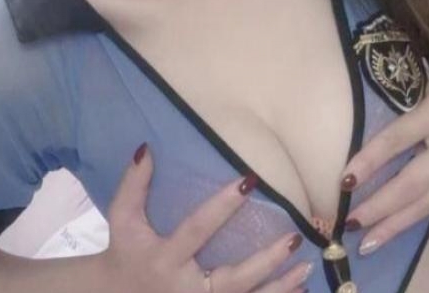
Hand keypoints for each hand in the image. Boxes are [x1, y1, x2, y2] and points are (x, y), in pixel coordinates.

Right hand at [97, 143, 313, 292]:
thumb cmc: (125, 252)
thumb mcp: (121, 219)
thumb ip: (132, 185)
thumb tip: (147, 149)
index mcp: (164, 258)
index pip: (196, 230)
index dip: (221, 207)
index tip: (248, 181)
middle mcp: (185, 288)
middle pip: (231, 280)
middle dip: (265, 261)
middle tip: (293, 237)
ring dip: (279, 287)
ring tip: (306, 266)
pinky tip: (299, 289)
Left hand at [341, 80, 428, 254]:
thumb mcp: (426, 83)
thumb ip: (399, 100)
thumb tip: (352, 111)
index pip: (397, 139)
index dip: (371, 160)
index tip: (344, 181)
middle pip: (411, 182)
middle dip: (380, 206)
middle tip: (349, 222)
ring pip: (427, 204)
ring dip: (395, 225)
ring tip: (366, 243)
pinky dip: (414, 222)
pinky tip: (393, 235)